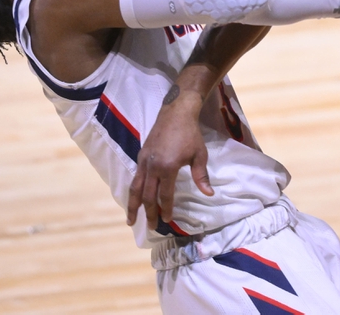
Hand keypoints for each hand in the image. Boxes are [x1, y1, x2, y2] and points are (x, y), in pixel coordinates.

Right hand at [126, 85, 212, 229]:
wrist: (176, 112)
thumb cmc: (190, 134)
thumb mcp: (199, 155)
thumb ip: (201, 176)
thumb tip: (209, 194)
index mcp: (168, 167)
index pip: (165, 195)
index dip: (166, 209)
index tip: (168, 220)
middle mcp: (152, 166)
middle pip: (148, 196)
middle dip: (149, 213)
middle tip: (151, 227)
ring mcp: (144, 161)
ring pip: (135, 188)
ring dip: (133, 206)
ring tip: (130, 220)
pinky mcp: (141, 156)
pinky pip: (135, 178)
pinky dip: (133, 191)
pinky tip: (134, 199)